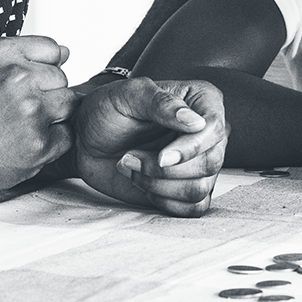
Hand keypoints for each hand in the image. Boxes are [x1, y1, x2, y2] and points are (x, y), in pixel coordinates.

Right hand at [0, 35, 75, 204]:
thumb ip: (23, 54)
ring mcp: (32, 112)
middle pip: (61, 78)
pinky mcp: (40, 144)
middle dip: (46, 93)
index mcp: (1, 54)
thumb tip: (66, 52)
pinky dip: (52, 141)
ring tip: (22, 125)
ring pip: (69, 104)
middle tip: (17, 109)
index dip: (41, 68)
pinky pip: (67, 134)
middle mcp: (18, 78)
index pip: (53, 50)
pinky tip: (25, 142)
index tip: (25, 83)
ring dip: (52, 115)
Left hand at [72, 77, 227, 216]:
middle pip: (211, 163)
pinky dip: (165, 201)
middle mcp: (207, 132)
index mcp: (203, 101)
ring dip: (158, 185)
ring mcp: (199, 161)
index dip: (191, 148)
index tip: (161, 156)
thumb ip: (162, 103)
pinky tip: (144, 184)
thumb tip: (197, 122)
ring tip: (133, 167)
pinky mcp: (188, 187)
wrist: (86, 138)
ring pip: (200, 188)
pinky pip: (194, 207)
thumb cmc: (108, 110)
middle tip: (131, 157)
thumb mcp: (129, 95)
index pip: (214, 129)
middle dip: (165, 170)